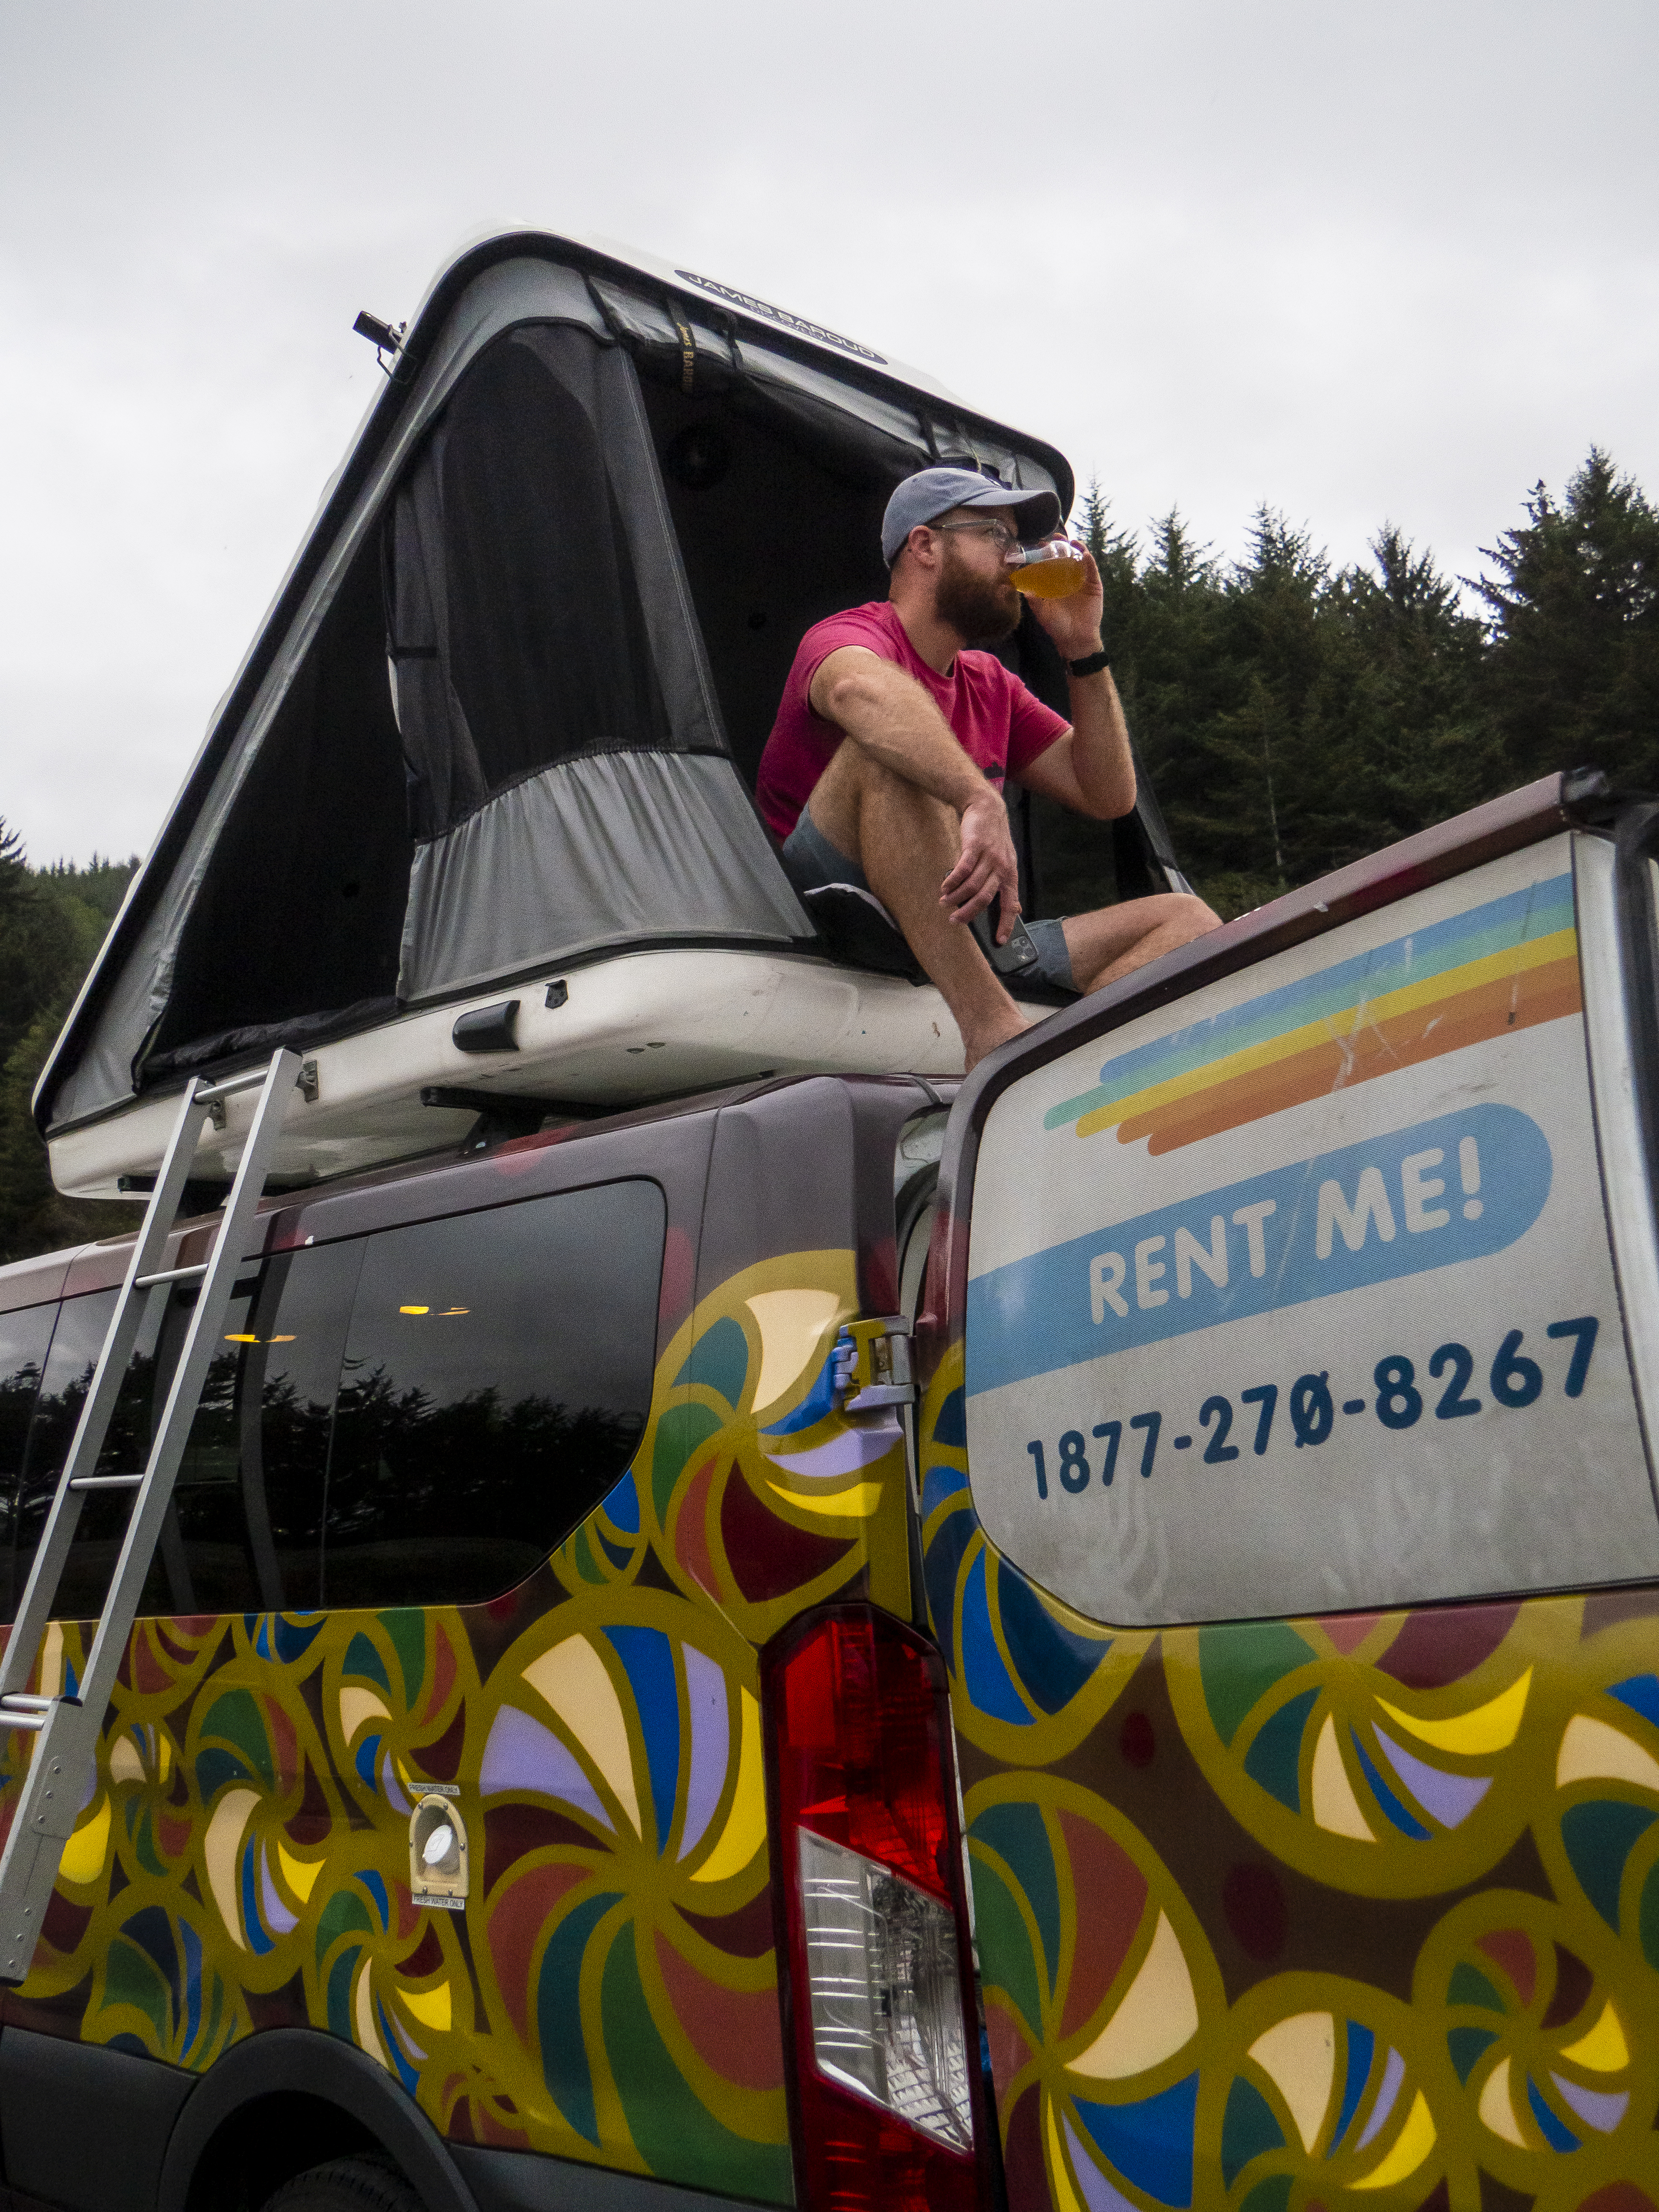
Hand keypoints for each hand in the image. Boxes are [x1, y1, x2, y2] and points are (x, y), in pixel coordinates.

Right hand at [939, 789, 1020, 939]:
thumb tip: (1016, 909)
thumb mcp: (1006, 862)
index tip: (999, 941)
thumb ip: (1007, 886)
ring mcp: (989, 857)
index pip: (1009, 904)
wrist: (987, 808)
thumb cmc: (994, 839)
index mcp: (1010, 874)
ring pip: (972, 885)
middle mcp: (1002, 867)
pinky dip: (952, 881)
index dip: (1006, 923)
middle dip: (969, 913)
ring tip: (945, 902)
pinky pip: (963, 869)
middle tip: (955, 921)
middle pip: (985, 898)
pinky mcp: (975, 846)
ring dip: (956, 897)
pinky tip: (945, 887)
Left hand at [1026, 541, 1105, 662]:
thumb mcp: (1042, 612)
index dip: (1045, 554)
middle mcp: (1067, 579)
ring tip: (1069, 541)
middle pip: (1064, 557)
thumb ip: (1033, 599)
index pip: (1050, 563)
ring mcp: (1081, 580)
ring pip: (1078, 560)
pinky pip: (1091, 569)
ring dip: (1074, 548)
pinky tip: (1083, 553)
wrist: (1076, 639)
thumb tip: (1021, 587)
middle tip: (1054, 539)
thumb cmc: (1057, 626)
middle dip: (1059, 547)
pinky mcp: (1093, 584)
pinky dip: (1088, 560)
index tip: (1039, 545)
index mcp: (1054, 583)